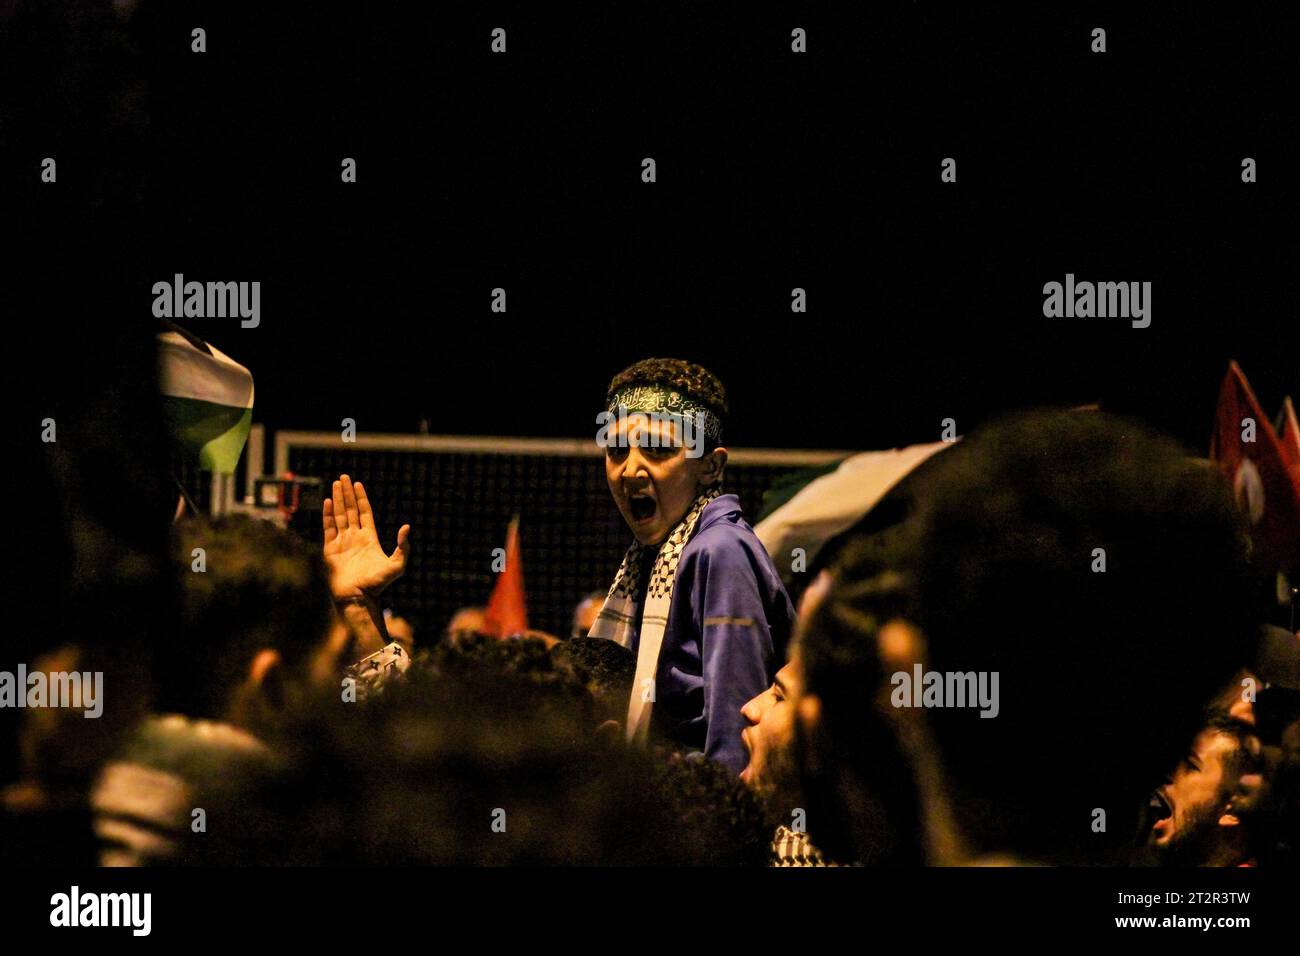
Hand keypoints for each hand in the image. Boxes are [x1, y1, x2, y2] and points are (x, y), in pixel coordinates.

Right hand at [322, 474, 410, 600]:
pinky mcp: (329, 549)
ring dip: (337, 500)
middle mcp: (354, 538)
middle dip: (346, 494)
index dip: (361, 498)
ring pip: (338, 516)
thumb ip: (403, 546)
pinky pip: (327, 528)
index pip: (364, 513)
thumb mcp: (397, 565)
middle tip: (343, 477)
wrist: (357, 598)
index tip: (357, 484)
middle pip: (349, 510)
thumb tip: (406, 526)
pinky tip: (327, 501)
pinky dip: (327, 514)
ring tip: (335, 484)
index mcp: (369, 538)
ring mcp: (341, 543)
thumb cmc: (377, 584)